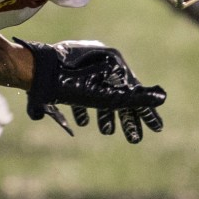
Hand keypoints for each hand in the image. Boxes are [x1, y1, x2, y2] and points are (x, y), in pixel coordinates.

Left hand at [17, 39, 165, 141]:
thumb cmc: (72, 85)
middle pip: (119, 93)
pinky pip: (81, 89)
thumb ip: (136, 99)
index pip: (136, 92)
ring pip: (100, 92)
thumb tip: (162, 96)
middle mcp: (100, 59)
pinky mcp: (66, 70)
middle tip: (134, 140)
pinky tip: (80, 122)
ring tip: (106, 132)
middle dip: (125, 118)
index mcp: (113, 61)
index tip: (156, 130)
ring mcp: (83, 63)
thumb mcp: (107, 96)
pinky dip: (84, 107)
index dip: (146, 113)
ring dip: (104, 114)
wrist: (36, 71)